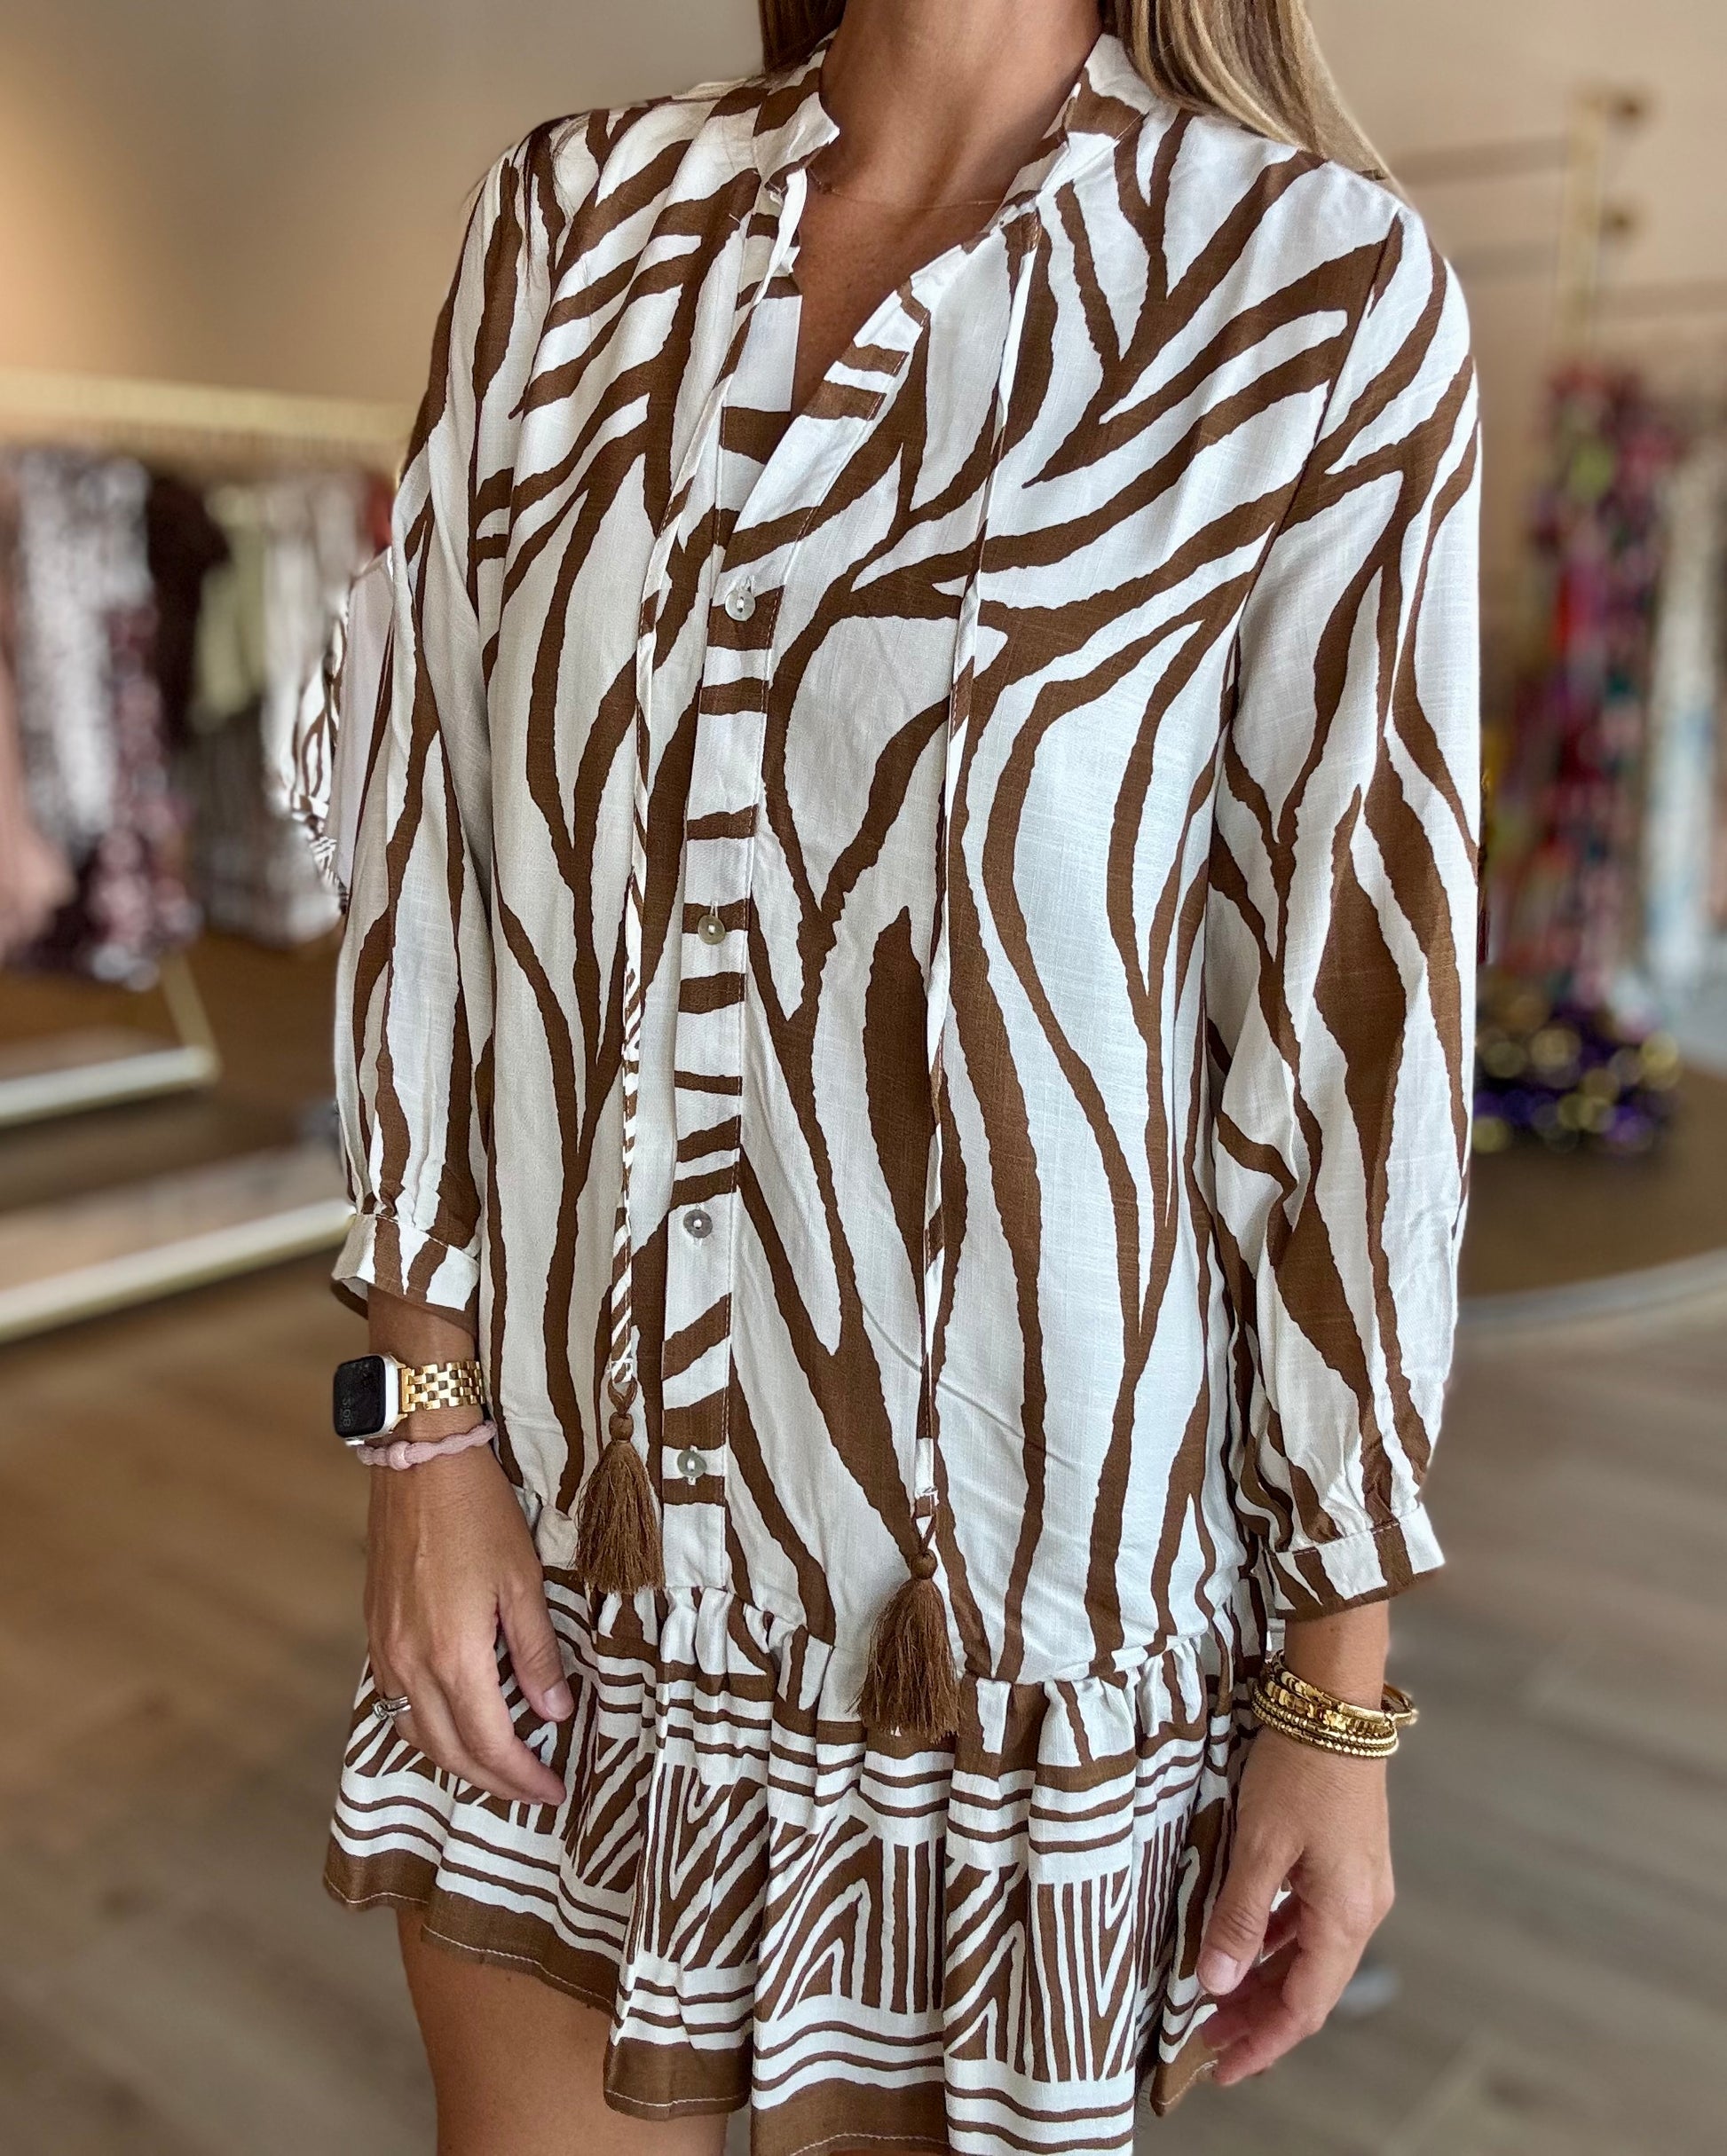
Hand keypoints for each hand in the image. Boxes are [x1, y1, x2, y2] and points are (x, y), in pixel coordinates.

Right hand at [365, 1437, 571, 1806]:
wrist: (417, 1462)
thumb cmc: (478, 1514)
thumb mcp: (522, 1580)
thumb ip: (536, 1653)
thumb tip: (555, 1712)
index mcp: (453, 1657)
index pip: (489, 1744)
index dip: (522, 1777)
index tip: (553, 1791)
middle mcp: (410, 1666)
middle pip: (449, 1752)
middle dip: (493, 1781)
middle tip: (532, 1789)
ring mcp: (384, 1651)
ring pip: (415, 1734)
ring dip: (456, 1760)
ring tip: (498, 1765)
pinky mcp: (373, 1633)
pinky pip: (395, 1704)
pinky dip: (426, 1729)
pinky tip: (453, 1721)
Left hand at [1195, 1726, 1393, 2083]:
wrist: (1336, 1706)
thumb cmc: (1300, 1770)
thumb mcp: (1261, 1844)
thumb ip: (1239, 1916)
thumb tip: (1218, 1983)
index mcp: (1346, 1916)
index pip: (1304, 2006)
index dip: (1263, 2042)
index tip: (1222, 2067)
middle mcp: (1362, 1909)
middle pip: (1310, 1986)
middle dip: (1260, 2017)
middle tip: (1208, 2040)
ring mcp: (1358, 1884)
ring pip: (1310, 1954)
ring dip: (1267, 1978)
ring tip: (1220, 1997)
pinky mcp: (1347, 1859)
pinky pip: (1312, 1919)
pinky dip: (1278, 1939)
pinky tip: (1248, 1938)